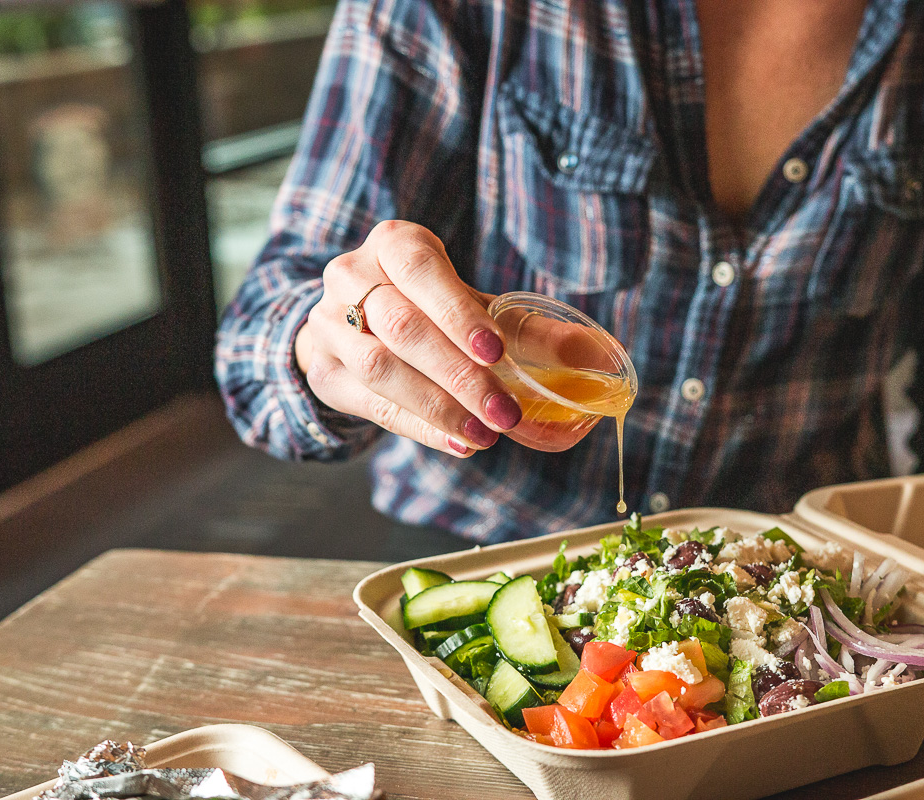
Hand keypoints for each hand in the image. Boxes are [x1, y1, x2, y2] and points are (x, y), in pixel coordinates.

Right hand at [296, 221, 522, 456]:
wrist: (354, 323)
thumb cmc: (428, 308)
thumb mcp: (473, 306)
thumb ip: (530, 329)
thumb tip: (599, 356)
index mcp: (393, 244)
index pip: (419, 269)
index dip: (457, 311)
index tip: (495, 352)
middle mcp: (350, 277)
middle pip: (403, 327)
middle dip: (460, 376)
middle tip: (506, 414)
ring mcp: (328, 325)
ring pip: (380, 368)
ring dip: (438, 407)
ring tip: (485, 436)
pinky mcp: (324, 371)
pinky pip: (369, 403)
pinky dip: (417, 426)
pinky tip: (456, 443)